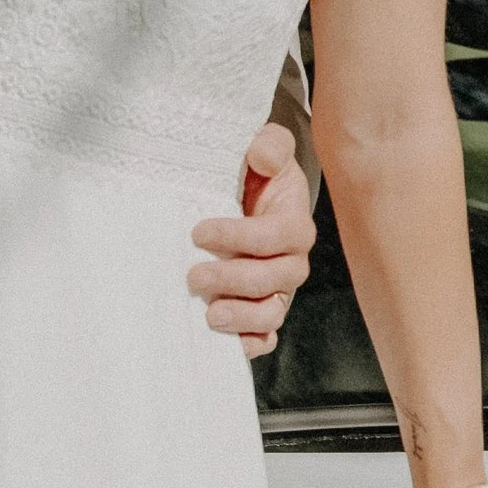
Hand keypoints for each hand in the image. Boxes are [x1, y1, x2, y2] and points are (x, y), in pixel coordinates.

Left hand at [189, 120, 316, 357]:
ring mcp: (278, 289)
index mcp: (294, 223)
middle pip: (272, 279)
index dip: (238, 236)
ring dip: (241, 316)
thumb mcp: (267, 148)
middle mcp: (291, 261)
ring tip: (209, 315)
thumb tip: (261, 156)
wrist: (255, 195)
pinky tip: (230, 342)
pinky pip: (266, 334)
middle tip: (194, 276)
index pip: (275, 236)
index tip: (198, 231)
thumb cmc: (258, 174)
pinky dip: (251, 342)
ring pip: (271, 312)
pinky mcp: (264, 309)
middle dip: (232, 280)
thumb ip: (271, 144)